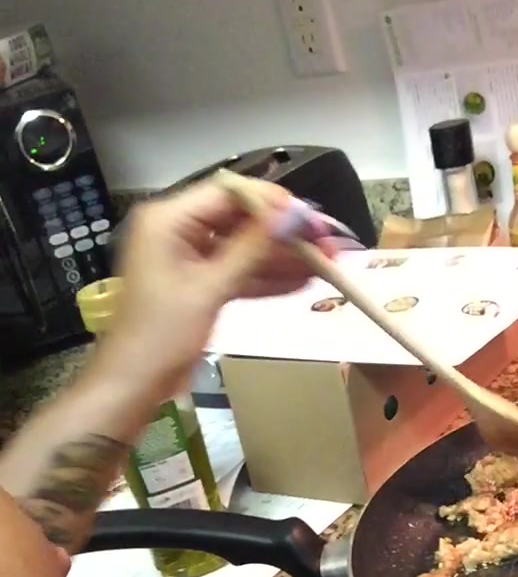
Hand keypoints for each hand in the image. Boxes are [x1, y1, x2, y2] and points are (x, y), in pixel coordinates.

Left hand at [104, 178, 331, 399]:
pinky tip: (300, 283)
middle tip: (325, 243)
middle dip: (282, 233)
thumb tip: (291, 214)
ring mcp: (187, 258)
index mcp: (167, 220)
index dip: (272, 202)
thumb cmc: (161, 336)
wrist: (133, 383)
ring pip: (241, 248)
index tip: (310, 217)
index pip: (228, 194)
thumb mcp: (210, 289)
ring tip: (323, 264)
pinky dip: (263, 278)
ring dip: (280, 258)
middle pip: (239, 219)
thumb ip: (252, 248)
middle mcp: (176, 230)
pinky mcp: (196, 283)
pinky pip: (235, 272)